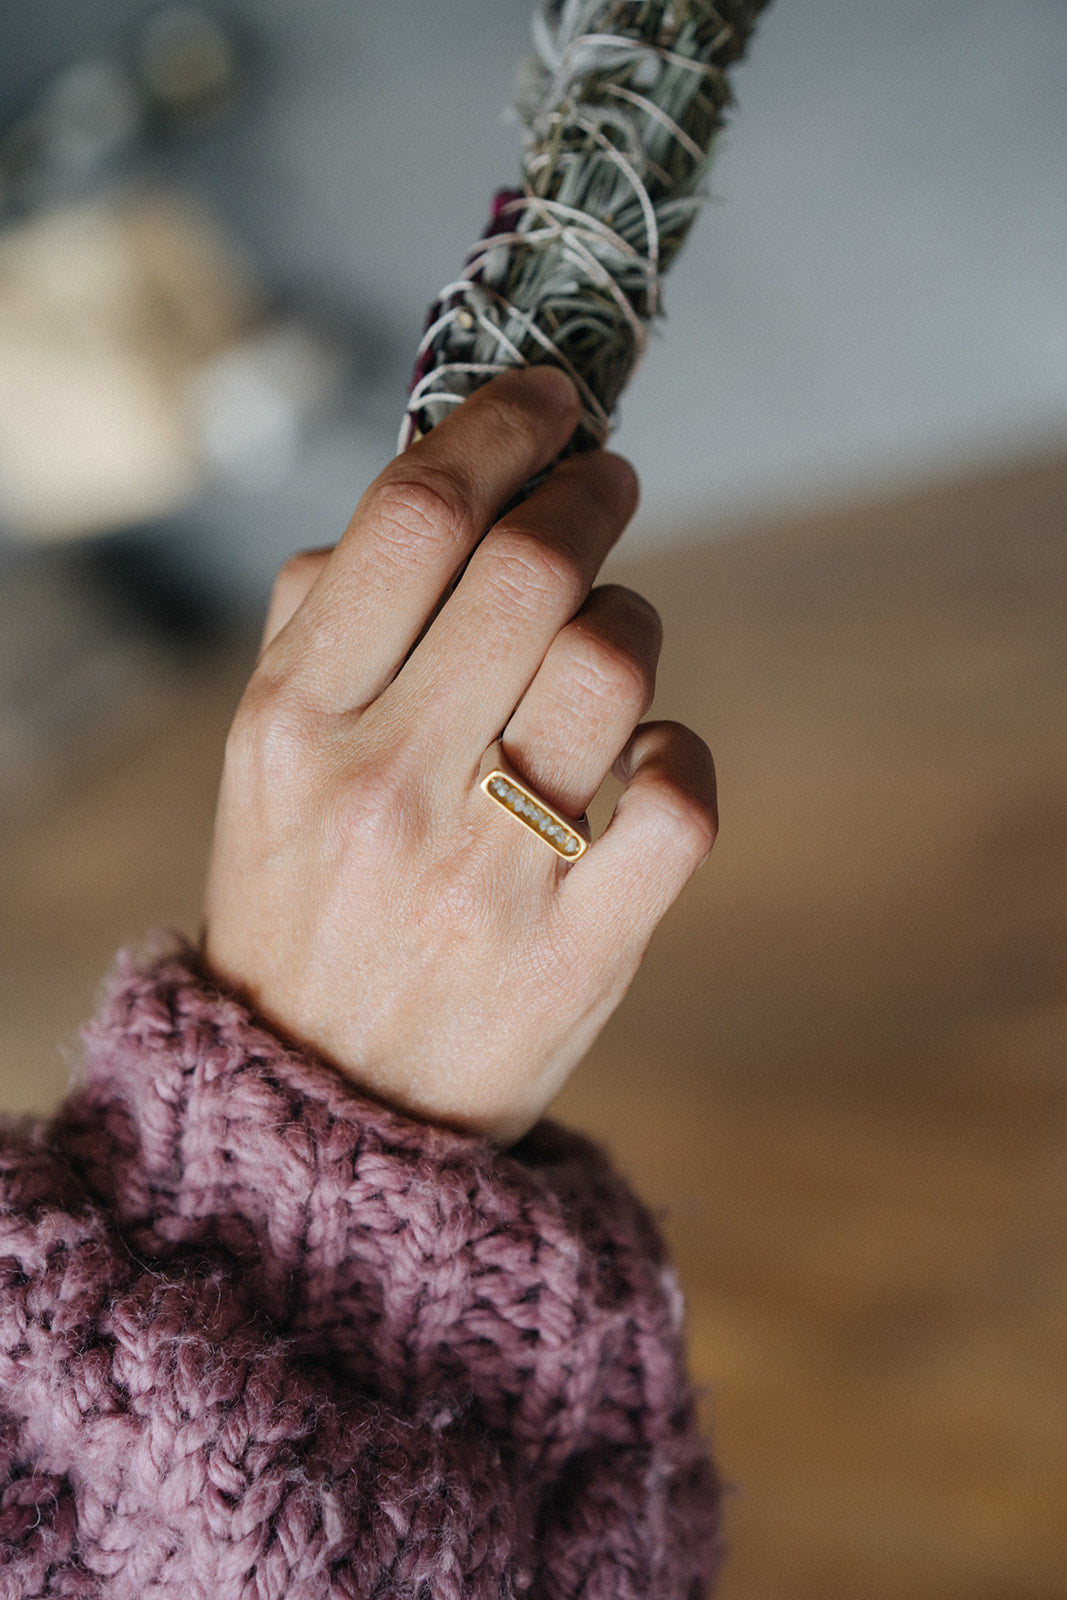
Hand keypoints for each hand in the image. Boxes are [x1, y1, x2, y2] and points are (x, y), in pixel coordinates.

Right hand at [202, 367, 716, 1144]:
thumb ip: (320, 625)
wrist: (328, 1109)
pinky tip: (637, 765)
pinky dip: (677, 752)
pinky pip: (682, 789)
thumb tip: (424, 496)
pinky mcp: (585, 943)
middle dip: (592, 491)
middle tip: (604, 482)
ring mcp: (494, 868)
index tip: (549, 398)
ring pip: (617, 658)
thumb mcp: (264, 767)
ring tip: (608, 637)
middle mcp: (389, 783)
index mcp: (296, 722)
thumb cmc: (305, 908)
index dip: (499, 425)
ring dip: (631, 617)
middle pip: (532, 566)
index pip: (414, 515)